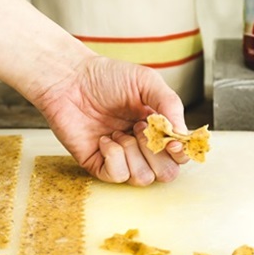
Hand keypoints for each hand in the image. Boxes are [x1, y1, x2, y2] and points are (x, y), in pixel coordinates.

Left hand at [32, 54, 189, 185]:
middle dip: (156, 153)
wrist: (70, 79)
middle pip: (166, 173)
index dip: (181, 154)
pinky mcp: (99, 164)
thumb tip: (183, 134)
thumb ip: (170, 104)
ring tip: (119, 130)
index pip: (180, 155)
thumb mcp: (146, 81)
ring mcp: (121, 158)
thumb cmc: (107, 76)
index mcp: (157, 128)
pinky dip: (113, 156)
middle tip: (139, 127)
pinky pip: (117, 176)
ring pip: (143, 178)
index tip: (172, 141)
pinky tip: (104, 138)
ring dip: (133, 152)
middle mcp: (142, 147)